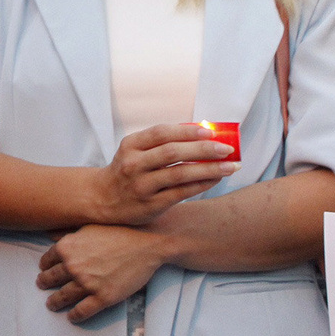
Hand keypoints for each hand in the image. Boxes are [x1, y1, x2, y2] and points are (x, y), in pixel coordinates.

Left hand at [37, 224, 166, 322]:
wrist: (145, 245)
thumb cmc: (118, 232)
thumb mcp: (88, 226)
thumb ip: (67, 232)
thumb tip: (49, 235)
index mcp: (67, 247)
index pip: (47, 260)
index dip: (44, 266)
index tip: (43, 270)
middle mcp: (73, 266)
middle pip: (52, 279)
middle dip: (45, 283)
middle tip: (42, 287)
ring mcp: (87, 283)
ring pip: (64, 296)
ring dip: (55, 302)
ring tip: (51, 304)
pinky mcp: (103, 297)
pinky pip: (83, 311)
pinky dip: (75, 316)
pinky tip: (72, 317)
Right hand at [90, 123, 236, 224]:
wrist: (104, 198)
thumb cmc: (128, 170)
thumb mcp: (135, 151)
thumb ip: (161, 143)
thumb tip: (202, 135)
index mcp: (130, 145)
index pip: (161, 133)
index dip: (187, 131)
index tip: (211, 131)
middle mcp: (134, 164)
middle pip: (173, 153)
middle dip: (203, 149)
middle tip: (227, 149)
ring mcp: (142, 185)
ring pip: (180, 174)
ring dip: (209, 169)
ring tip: (230, 166)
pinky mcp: (151, 204)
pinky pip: (182, 193)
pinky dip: (201, 184)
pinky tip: (215, 179)